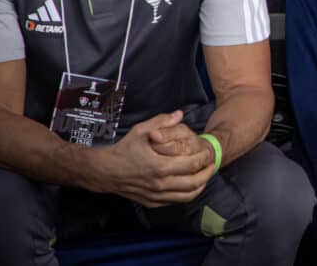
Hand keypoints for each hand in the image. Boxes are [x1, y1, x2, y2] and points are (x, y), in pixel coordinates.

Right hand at [91, 111, 216, 206]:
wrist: (104, 172)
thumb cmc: (124, 150)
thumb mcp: (140, 131)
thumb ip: (162, 121)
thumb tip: (180, 114)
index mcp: (160, 166)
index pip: (192, 164)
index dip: (204, 158)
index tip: (208, 152)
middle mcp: (160, 184)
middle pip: (194, 183)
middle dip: (207, 173)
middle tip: (212, 164)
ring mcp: (156, 195)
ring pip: (187, 196)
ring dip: (200, 186)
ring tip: (205, 176)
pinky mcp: (152, 202)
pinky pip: (175, 202)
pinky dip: (187, 195)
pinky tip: (190, 186)